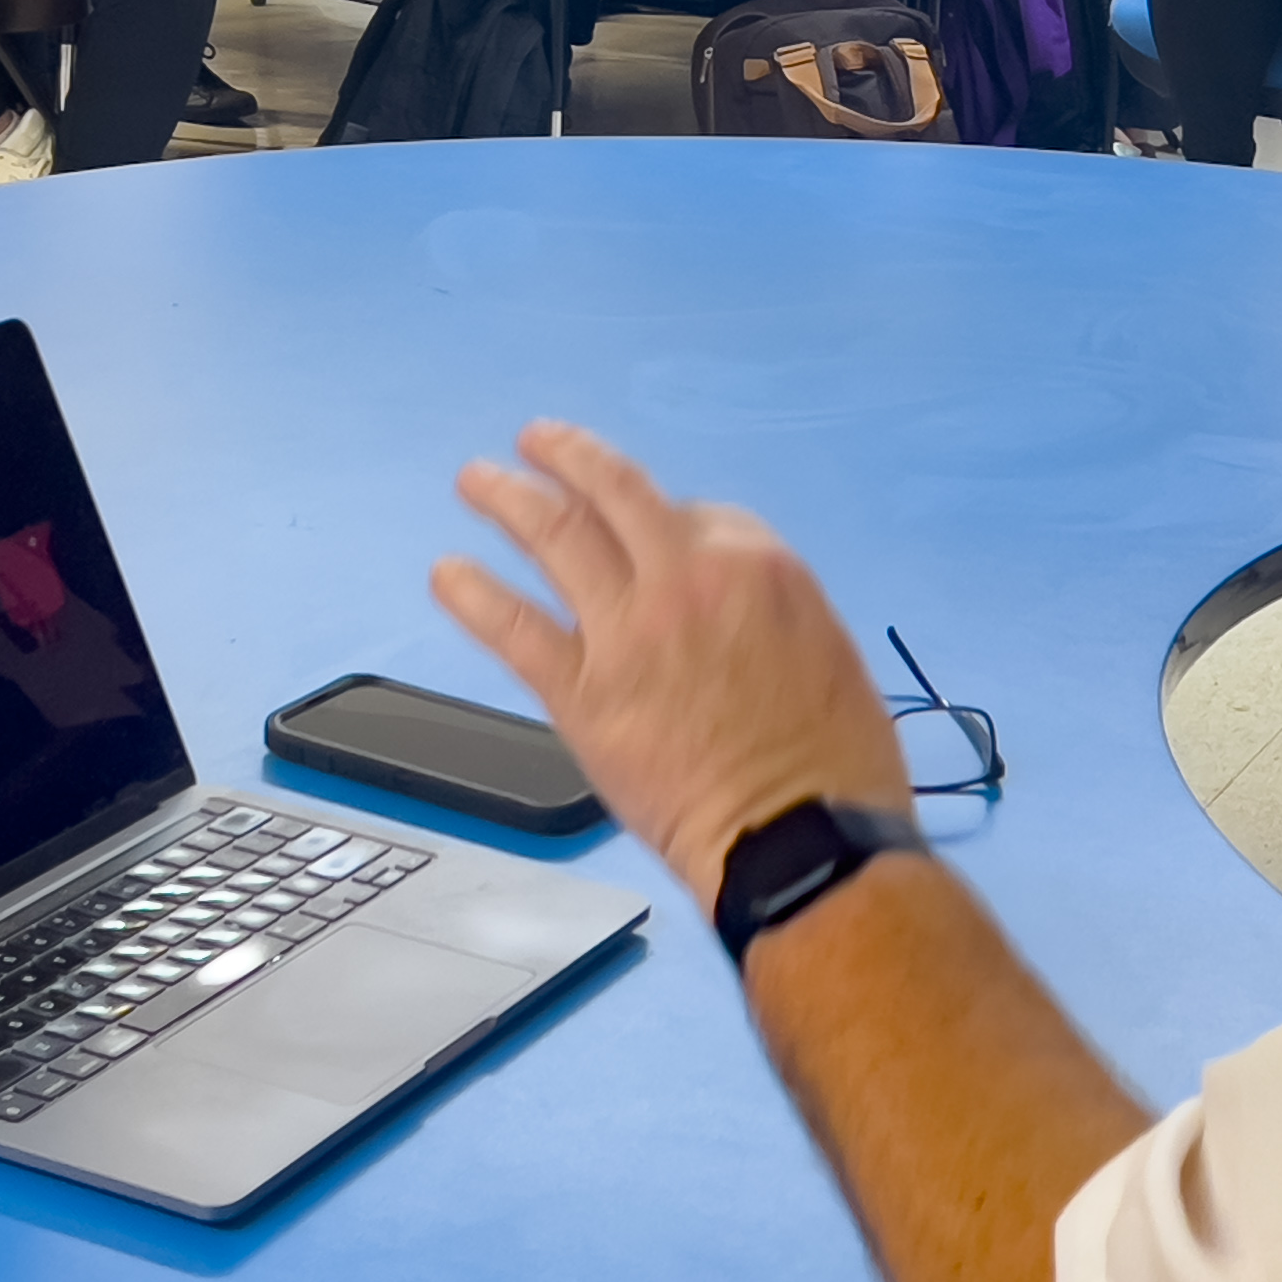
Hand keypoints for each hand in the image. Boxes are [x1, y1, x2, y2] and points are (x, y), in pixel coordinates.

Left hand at [436, 422, 908, 910]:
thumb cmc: (833, 763)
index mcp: (755, 565)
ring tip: (479, 480)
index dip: (664, 520)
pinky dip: (474, 594)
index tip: (647, 528)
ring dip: (509, 499)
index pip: (692, 512)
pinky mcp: (583, 692)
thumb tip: (721, 602)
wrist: (798, 839)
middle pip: (611, 492)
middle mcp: (685, 578)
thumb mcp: (826, 650)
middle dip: (567, 458)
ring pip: (554, 537)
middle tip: (536, 442)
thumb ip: (763, 608)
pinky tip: (448, 573)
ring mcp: (628, 632)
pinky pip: (513, 627)